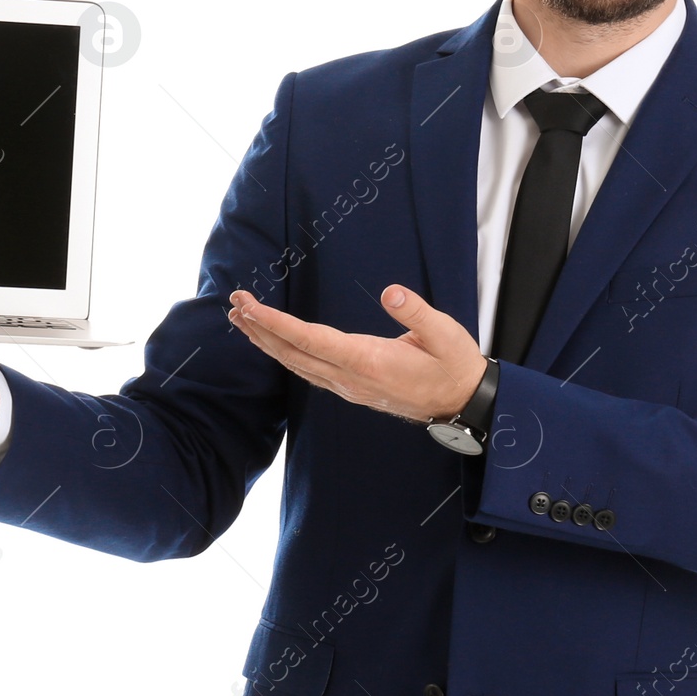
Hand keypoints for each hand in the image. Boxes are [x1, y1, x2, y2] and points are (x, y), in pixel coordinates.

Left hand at [226, 284, 486, 422]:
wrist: (462, 402)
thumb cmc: (453, 364)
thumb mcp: (445, 333)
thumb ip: (416, 313)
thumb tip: (390, 292)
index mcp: (369, 361)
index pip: (311, 340)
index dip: (277, 323)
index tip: (251, 306)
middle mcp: (351, 378)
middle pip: (293, 353)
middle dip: (260, 328)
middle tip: (234, 303)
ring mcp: (348, 386)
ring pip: (297, 364)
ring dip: (266, 341)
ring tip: (241, 319)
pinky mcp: (351, 388)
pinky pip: (308, 370)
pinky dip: (284, 353)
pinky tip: (272, 343)